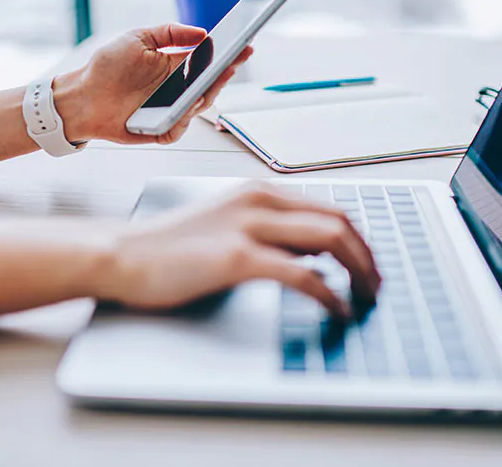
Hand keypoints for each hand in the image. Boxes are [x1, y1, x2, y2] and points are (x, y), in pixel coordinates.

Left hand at [52, 24, 252, 144]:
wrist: (82, 96)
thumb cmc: (107, 67)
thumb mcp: (138, 38)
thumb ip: (170, 33)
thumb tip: (202, 33)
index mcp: (175, 66)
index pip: (209, 60)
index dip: (228, 54)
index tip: (244, 45)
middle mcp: (177, 89)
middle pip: (210, 84)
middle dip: (224, 74)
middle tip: (232, 63)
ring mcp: (170, 110)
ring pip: (198, 107)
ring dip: (206, 95)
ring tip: (212, 81)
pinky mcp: (160, 129)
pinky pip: (179, 128)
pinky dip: (184, 120)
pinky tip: (185, 108)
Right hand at [97, 184, 380, 315]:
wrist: (123, 254)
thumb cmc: (168, 246)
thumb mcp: (225, 224)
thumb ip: (266, 231)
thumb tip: (310, 253)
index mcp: (258, 192)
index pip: (328, 208)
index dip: (358, 238)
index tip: (368, 264)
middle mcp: (260, 201)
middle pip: (339, 220)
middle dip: (368, 254)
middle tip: (377, 283)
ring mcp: (249, 226)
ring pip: (330, 239)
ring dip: (359, 270)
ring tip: (367, 297)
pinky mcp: (238, 257)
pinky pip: (303, 274)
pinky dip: (330, 293)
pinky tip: (336, 309)